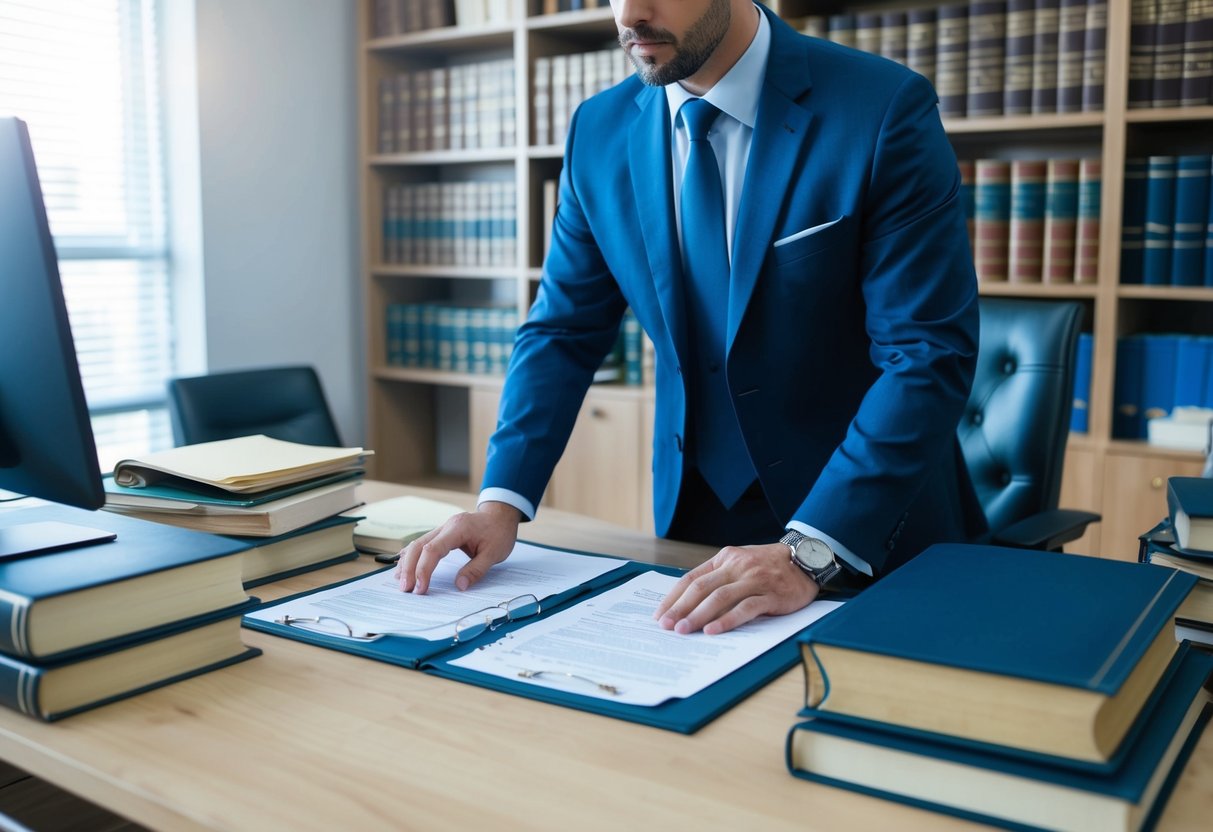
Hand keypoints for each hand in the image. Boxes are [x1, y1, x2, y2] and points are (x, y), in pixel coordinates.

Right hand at [395, 501, 521, 593]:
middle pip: (419, 546)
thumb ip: (477, 569)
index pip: (433, 550)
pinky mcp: (441, 534)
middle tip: (405, 589)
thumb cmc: (498, 533)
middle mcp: (445, 527)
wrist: (500, 516)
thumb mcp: (495, 553)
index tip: (420, 588)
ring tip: (402, 582)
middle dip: (409, 569)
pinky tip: (402, 567)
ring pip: (417, 544)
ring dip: (407, 563)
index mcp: (458, 528)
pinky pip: (422, 544)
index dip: (423, 570)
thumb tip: (460, 586)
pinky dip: (411, 556)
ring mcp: (441, 529)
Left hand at [652, 543, 819, 634]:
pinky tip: (713, 630)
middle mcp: (737, 566)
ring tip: (684, 631)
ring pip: (720, 597)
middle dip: (680, 609)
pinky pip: (745, 608)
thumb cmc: (769, 566)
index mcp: (725, 558)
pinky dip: (727, 620)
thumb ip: (719, 578)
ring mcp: (754, 579)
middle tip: (666, 627)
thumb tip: (690, 605)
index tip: (660, 615)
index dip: (674, 597)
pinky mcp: (771, 594)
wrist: (807, 560)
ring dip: (698, 615)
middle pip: (702, 588)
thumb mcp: (741, 563)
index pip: (692, 578)